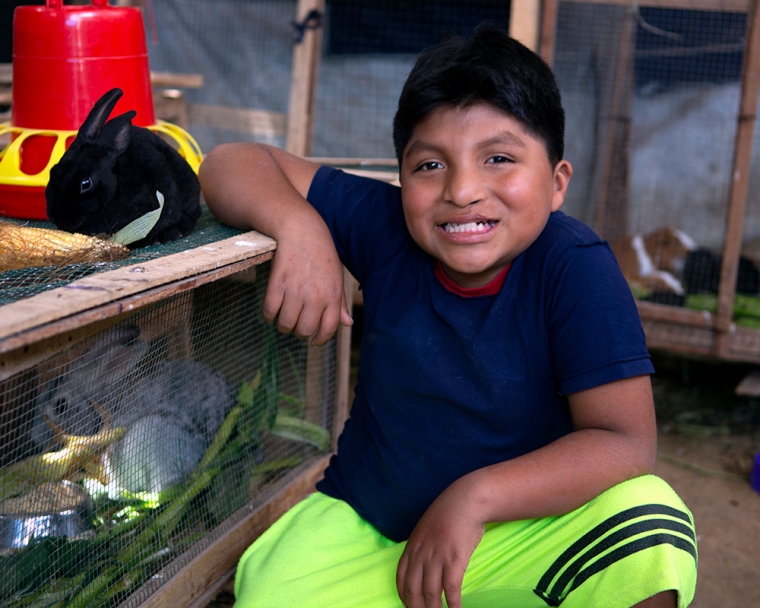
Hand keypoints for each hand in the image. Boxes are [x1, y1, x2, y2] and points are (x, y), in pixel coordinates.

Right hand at [263, 223, 352, 345]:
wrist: (302, 231)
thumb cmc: (322, 255)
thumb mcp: (337, 277)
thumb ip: (341, 303)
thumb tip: (348, 324)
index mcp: (333, 295)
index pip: (328, 329)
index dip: (319, 340)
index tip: (314, 341)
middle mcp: (315, 296)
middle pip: (303, 330)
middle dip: (298, 332)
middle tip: (296, 323)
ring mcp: (295, 290)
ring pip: (285, 324)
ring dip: (283, 326)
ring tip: (284, 318)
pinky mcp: (277, 283)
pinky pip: (269, 311)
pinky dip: (269, 315)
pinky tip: (273, 310)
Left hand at [396, 478, 485, 607]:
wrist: (466, 500)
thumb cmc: (448, 513)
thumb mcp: (425, 528)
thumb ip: (421, 546)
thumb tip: (421, 565)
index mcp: (412, 546)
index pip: (401, 578)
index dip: (404, 596)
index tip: (408, 606)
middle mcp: (421, 554)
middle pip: (414, 590)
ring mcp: (437, 557)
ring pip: (431, 594)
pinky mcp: (455, 560)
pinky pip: (451, 589)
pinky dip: (452, 604)